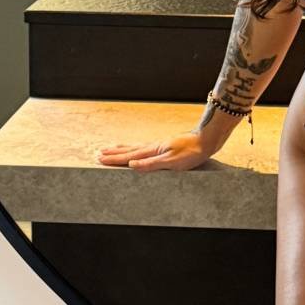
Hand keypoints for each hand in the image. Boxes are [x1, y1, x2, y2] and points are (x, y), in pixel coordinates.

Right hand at [96, 130, 213, 171]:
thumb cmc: (191, 153)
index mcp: (153, 151)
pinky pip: (144, 146)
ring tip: (112, 147)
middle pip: (129, 150)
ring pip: (136, 147)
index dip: (114, 158)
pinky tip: (138, 148)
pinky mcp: (165, 145)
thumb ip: (151, 164)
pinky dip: (135, 147)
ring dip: (123, 148)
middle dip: (114, 153)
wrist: (205, 141)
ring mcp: (159, 145)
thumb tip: (131, 164)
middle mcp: (153, 146)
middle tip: (100, 153)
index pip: (129, 156)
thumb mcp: (171, 162)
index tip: (100, 158)